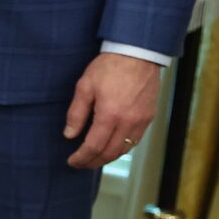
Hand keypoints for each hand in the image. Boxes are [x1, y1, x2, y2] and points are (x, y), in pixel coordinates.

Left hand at [65, 52, 162, 168]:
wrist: (138, 54)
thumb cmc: (109, 67)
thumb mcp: (84, 86)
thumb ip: (76, 113)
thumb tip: (69, 134)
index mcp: (110, 114)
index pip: (94, 146)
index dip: (82, 157)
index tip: (72, 162)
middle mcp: (128, 121)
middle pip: (110, 153)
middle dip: (93, 162)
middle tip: (81, 164)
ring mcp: (141, 120)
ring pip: (124, 149)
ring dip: (108, 157)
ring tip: (94, 158)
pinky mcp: (149, 117)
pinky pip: (135, 140)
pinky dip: (122, 148)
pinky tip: (112, 146)